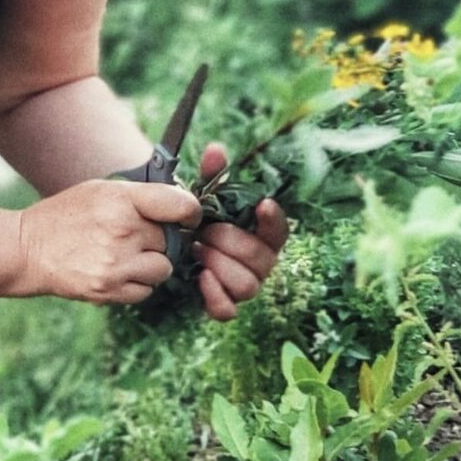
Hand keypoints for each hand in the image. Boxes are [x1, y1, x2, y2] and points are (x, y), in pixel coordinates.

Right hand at [15, 179, 201, 304]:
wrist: (27, 249)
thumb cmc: (66, 214)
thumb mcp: (101, 190)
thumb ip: (141, 196)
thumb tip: (180, 205)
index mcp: (122, 200)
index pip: (180, 206)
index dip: (191, 212)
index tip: (188, 216)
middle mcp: (122, 231)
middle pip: (172, 240)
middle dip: (162, 239)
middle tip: (140, 236)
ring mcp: (116, 264)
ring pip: (163, 268)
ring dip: (153, 263)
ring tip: (127, 254)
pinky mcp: (108, 290)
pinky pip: (146, 291)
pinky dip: (138, 284)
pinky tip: (118, 271)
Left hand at [193, 142, 289, 321]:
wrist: (180, 242)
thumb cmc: (203, 218)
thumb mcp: (206, 193)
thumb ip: (213, 172)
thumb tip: (215, 149)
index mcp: (263, 235)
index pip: (281, 231)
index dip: (274, 220)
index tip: (262, 203)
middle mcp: (260, 263)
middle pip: (260, 259)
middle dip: (231, 242)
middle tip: (206, 230)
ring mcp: (244, 286)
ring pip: (246, 284)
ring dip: (220, 265)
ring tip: (198, 249)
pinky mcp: (224, 304)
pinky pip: (228, 310)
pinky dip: (215, 295)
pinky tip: (201, 275)